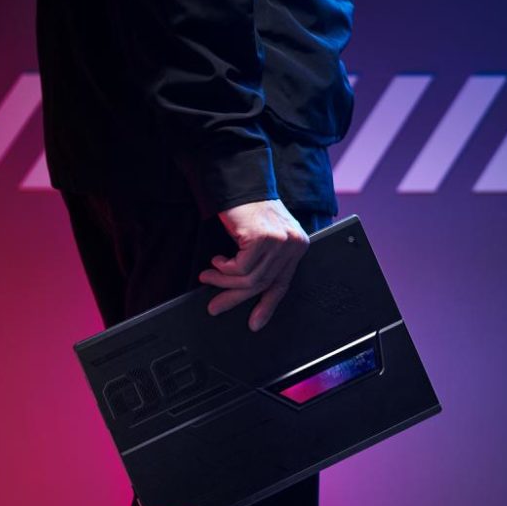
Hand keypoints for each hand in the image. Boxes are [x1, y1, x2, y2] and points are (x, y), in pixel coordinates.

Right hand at [198, 199, 310, 331]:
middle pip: (263, 284)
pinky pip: (239, 268)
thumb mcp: (262, 237)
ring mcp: (280, 241)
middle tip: (215, 307)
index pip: (282, 283)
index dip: (268, 306)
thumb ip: (264, 261)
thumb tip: (246, 292)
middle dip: (235, 297)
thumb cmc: (247, 209)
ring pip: (249, 278)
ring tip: (208, 276)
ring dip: (223, 281)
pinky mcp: (263, 238)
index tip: (256, 324)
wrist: (237, 181)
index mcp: (298, 246)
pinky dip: (224, 268)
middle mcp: (293, 244)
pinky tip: (217, 260)